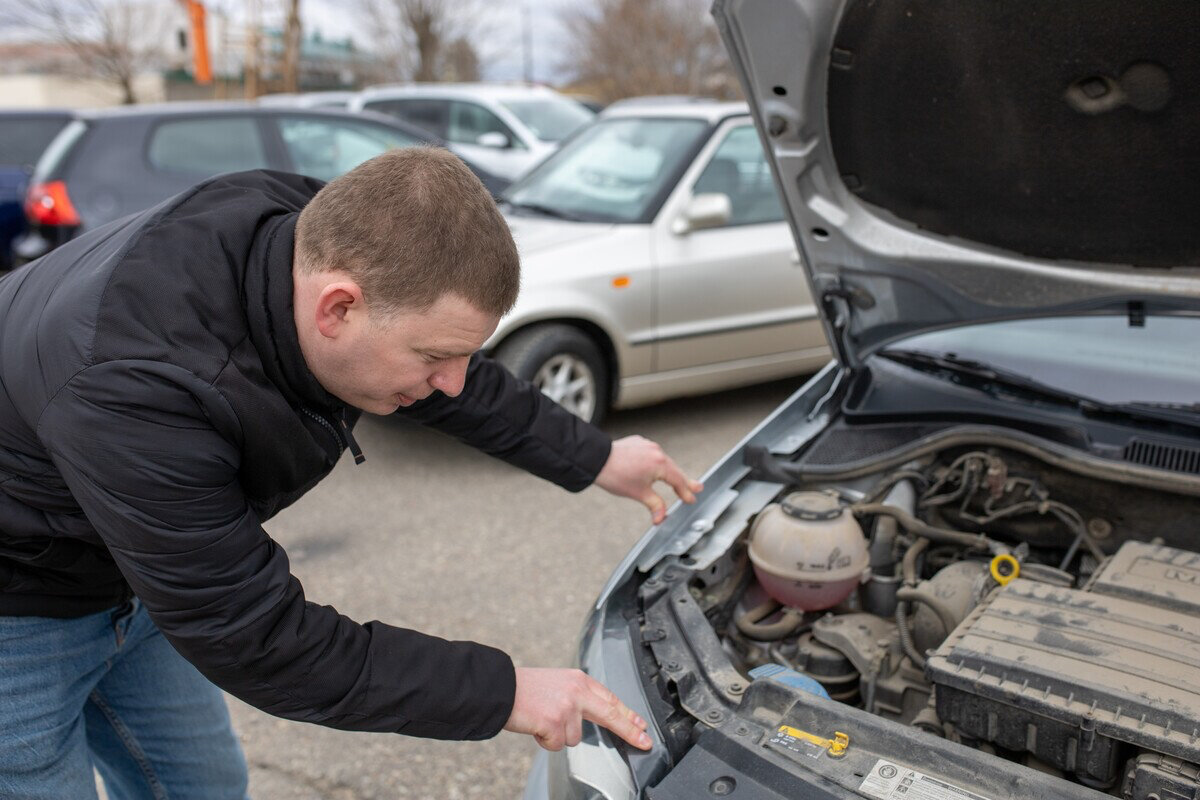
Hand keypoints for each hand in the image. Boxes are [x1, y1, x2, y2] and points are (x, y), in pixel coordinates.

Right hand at [504, 667, 651, 750]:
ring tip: (540, 719)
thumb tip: (595, 714)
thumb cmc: (524, 689)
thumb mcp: (557, 683)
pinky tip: (534, 726)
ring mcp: (567, 707)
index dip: (628, 714)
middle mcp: (577, 691)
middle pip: (611, 715)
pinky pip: (557, 744)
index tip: (641, 725)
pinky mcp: (555, 722)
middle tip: (645, 741)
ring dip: (558, 735)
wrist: (499, 689)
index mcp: (578, 679)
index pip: (610, 698)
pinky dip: (545, 741)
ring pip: (575, 738)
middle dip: (630, 730)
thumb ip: (577, 695)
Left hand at [594, 435, 703, 523]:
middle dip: (683, 481)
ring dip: (669, 471)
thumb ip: (655, 505)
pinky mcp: (638, 442)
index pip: (678, 480)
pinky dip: (656, 463)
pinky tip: (655, 469)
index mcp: (660, 464)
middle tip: (697, 487)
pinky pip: (652, 454)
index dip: (686, 492)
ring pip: (663, 461)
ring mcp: (647, 445)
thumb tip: (661, 519)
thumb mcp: (639, 493)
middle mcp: (656, 452)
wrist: (595, 458)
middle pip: (674, 470)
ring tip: (676, 480)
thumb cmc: (615, 475)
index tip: (691, 499)